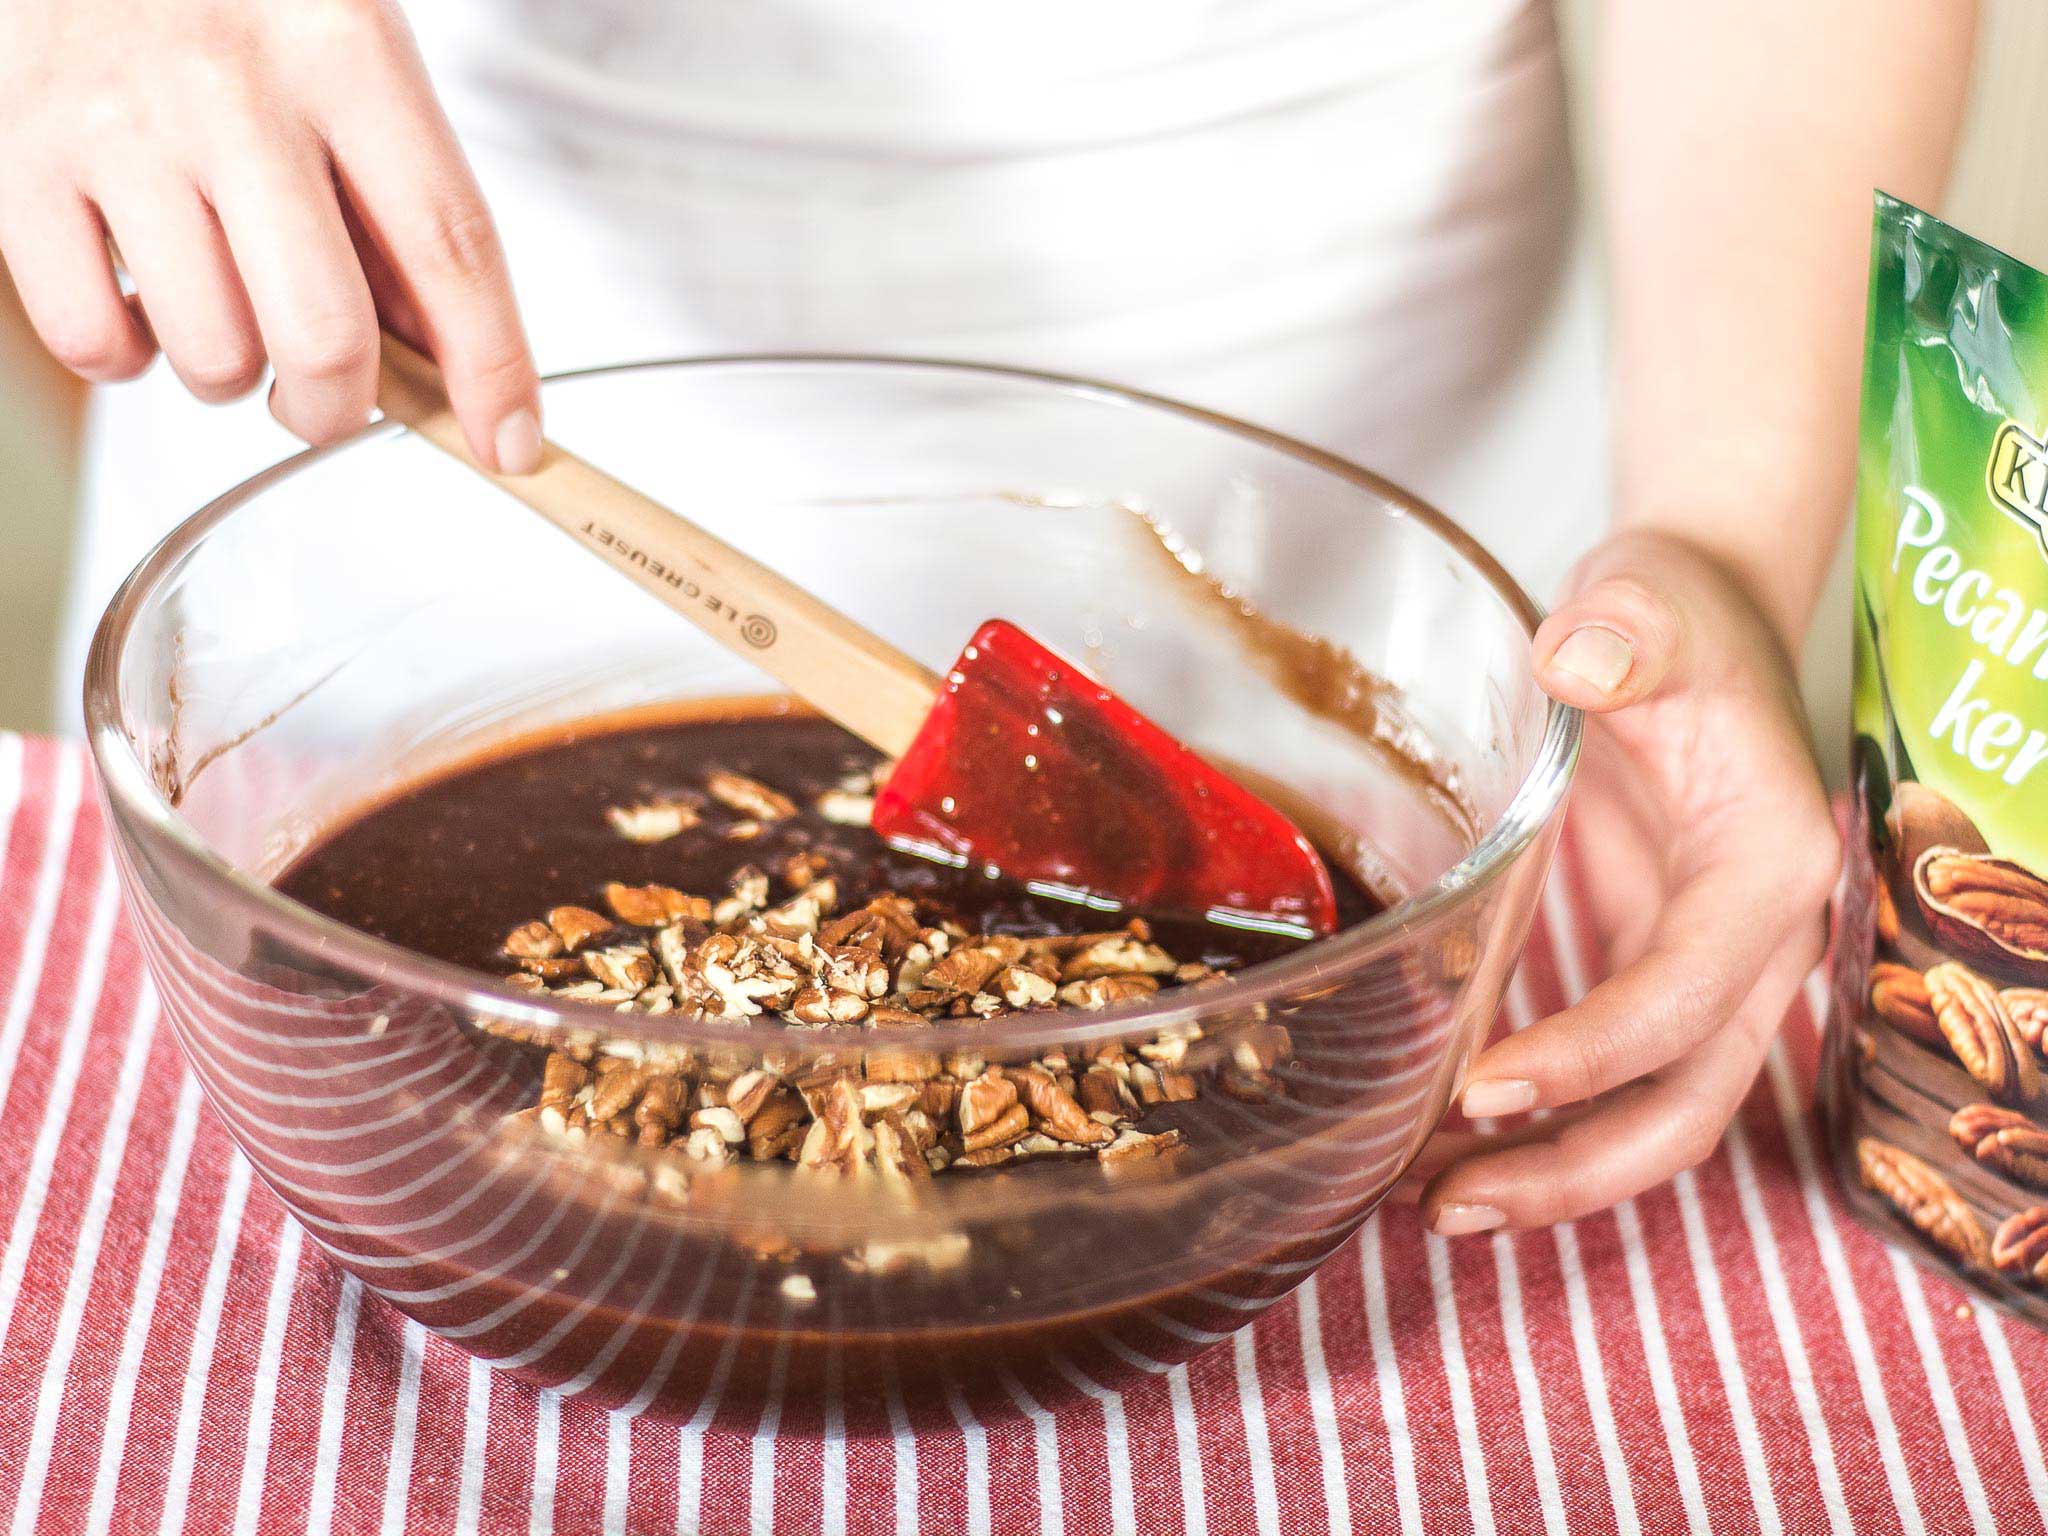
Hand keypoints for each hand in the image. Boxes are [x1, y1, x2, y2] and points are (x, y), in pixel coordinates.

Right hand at [0, 0, 539, 469]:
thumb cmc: (237, 1)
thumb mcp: (352, 63)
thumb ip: (399, 205)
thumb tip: (446, 368)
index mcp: (346, 51)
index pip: (452, 246)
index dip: (491, 369)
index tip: (509, 444)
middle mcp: (232, 87)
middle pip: (325, 334)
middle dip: (339, 407)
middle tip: (329, 398)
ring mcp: (118, 125)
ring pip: (212, 355)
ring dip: (234, 374)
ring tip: (225, 304)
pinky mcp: (20, 161)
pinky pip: (93, 342)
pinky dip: (130, 355)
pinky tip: (147, 294)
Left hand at [1408, 529, 1839, 1233]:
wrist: (1692, 619)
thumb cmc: (1674, 613)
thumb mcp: (1649, 602)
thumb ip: (1624, 630)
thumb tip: (1580, 658)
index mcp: (1765, 867)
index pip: (1681, 995)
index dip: (1589, 1055)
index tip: (1481, 1088)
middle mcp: (1755, 942)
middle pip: (1684, 1105)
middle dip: (1572, 1169)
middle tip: (1447, 1206)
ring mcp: (1708, 964)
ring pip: (1654, 1113)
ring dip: (1551, 1172)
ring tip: (1427, 1205)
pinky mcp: (1655, 964)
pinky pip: (1613, 1073)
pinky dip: (1542, 1120)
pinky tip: (1446, 1140)